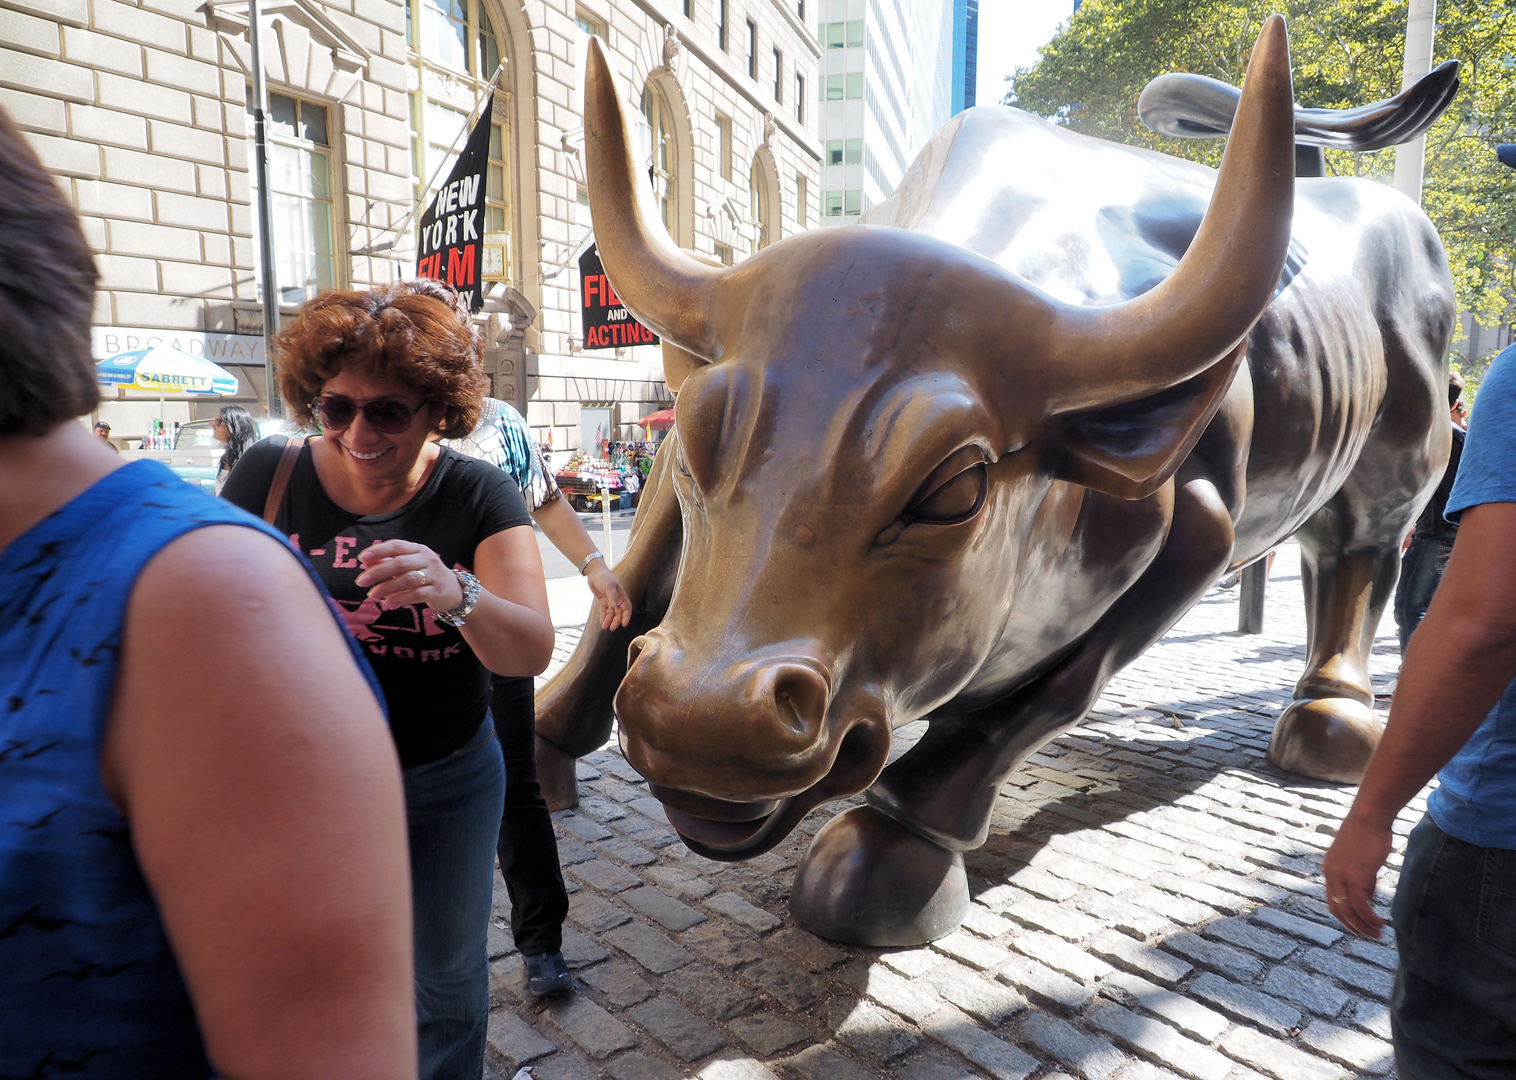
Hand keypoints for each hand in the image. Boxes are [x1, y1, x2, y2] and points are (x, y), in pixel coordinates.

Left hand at [355, 540, 462, 612]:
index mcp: (418, 549)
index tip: (361, 559)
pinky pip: (416, 594)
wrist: (454, 591)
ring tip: (372, 595)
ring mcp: (433, 575)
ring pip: (407, 579)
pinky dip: (400, 598)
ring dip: (387, 587)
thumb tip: (365, 563)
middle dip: (378, 572)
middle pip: (400, 563)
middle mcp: (427, 559)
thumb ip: (389, 562)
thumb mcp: (410, 564)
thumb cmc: (426, 575)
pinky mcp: (437, 592)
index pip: (396, 545)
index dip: (378, 551)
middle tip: (361, 581)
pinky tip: (387, 602)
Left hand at [587, 562, 631, 629]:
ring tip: (604, 626)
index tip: (624, 624)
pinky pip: (604, 611)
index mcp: (621, 595)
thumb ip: (613, 597)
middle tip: (612, 628)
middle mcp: (617, 599)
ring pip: (611, 613)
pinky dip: (603, 617)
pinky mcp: (603, 601)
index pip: (627, 608)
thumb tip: (617, 608)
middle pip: (618, 613)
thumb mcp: (609, 587)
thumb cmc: (604, 577)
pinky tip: (602, 622)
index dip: (626, 616)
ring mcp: (610, 600)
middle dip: (616, 621)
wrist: (594, 572)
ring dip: (609, 620)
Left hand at [1321, 810, 1392, 937]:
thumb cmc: (1369, 834)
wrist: (1369, 817)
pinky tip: (1380, 924)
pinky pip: (1361, 906)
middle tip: (1367, 935)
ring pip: (1349, 911)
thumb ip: (1361, 878)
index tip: (1357, 926)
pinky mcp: (1356, 877)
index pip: (1331, 900)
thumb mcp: (1360, 859)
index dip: (1344, 916)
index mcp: (1329, 869)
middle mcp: (1331, 874)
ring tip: (1377, 934)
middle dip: (1352, 926)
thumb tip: (1368, 897)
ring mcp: (1342, 876)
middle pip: (1337, 909)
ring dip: (1363, 926)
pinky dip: (1369, 918)